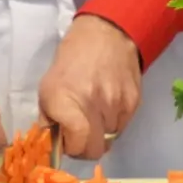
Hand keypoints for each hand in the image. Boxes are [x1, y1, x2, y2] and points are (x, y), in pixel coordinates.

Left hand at [38, 14, 140, 161]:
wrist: (106, 33)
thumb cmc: (71, 60)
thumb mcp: (48, 86)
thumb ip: (48, 119)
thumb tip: (54, 144)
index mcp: (65, 100)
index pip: (77, 145)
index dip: (72, 148)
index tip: (69, 140)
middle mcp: (91, 103)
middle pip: (95, 149)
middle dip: (86, 146)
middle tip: (82, 134)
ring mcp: (116, 103)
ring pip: (109, 139)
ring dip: (101, 131)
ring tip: (95, 110)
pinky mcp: (133, 101)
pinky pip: (122, 126)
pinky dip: (114, 122)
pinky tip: (108, 103)